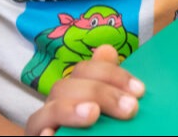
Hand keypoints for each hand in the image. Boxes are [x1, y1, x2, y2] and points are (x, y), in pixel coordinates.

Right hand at [23, 46, 143, 135]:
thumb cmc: (97, 135)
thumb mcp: (107, 115)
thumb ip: (108, 87)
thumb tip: (107, 50)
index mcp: (73, 94)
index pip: (85, 70)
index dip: (112, 74)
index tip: (140, 91)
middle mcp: (54, 109)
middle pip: (65, 86)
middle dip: (99, 92)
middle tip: (130, 108)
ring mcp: (43, 129)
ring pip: (47, 111)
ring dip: (70, 110)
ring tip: (92, 115)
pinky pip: (37, 135)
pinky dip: (45, 135)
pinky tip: (53, 136)